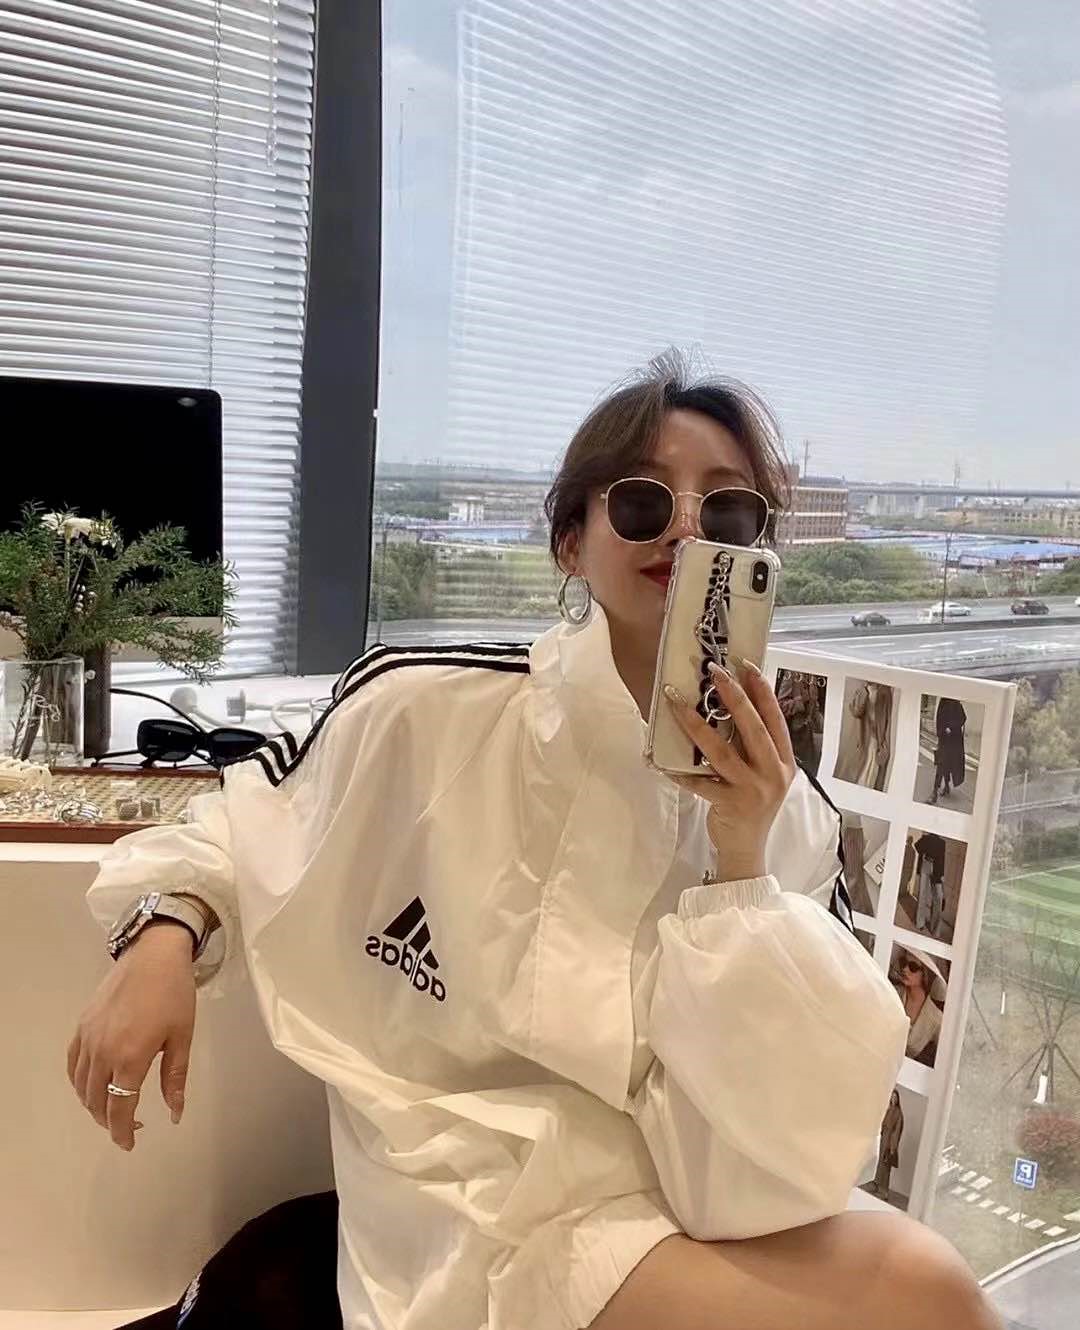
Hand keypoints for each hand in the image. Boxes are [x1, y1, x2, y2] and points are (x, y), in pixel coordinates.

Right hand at [67, 922, 195, 1151]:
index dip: (122, 1132)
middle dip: (109, 1121)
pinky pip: (72, 1063)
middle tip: (127, 1127)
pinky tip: (92, 1084)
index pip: (120, 1108)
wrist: (154, 954)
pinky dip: (79, 1081)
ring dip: (93, 1104)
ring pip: (81, 1085)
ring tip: (112, 1108)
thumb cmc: (175, 994)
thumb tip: (175, 1114)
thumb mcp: (183, 1038)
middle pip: (96, 1101)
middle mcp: (103, 1052)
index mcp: (130, 1057)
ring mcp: (88, 1038)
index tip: (129, 1144)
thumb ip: (175, 1079)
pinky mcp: (82, 1025)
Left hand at [664, 661, 794, 880]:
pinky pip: (699, 782)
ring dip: (696, 724)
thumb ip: (752, 747)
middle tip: (714, 671)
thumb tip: (730, 706)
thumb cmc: (750, 806)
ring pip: (722, 750)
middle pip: (754, 728)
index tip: (746, 665)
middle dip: (734, 696)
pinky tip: (659, 761)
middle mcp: (773, 773)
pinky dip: (679, 771)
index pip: (775, 720)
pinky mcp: (730, 805)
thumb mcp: (762, 774)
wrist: (748, 850)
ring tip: (677, 701)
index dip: (762, 691)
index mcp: (784, 762)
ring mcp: (753, 790)